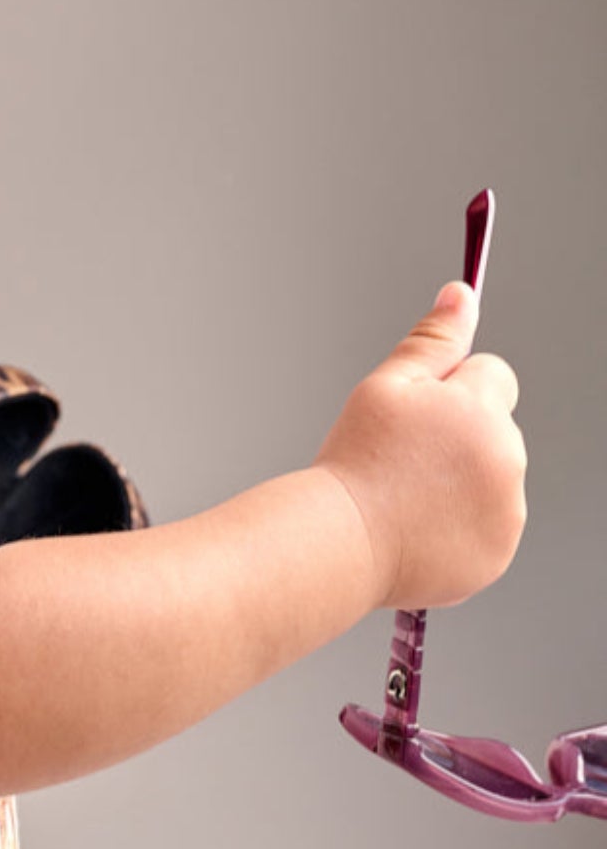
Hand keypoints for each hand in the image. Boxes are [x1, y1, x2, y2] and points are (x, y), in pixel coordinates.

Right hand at [314, 280, 525, 610]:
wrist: (341, 544)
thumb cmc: (355, 464)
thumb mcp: (385, 388)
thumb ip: (432, 341)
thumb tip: (462, 294)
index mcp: (483, 409)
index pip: (494, 375)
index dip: (453, 389)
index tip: (418, 416)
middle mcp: (508, 459)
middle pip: (495, 430)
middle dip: (458, 438)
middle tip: (403, 463)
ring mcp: (508, 511)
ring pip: (493, 480)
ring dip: (461, 484)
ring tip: (406, 500)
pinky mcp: (497, 553)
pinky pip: (486, 529)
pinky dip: (458, 529)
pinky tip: (417, 530)